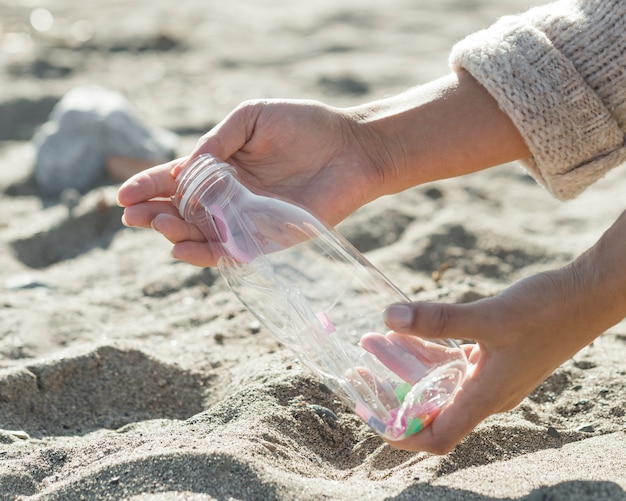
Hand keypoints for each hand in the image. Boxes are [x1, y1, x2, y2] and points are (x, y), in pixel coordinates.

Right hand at [117, 99, 390, 265]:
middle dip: (154, 213)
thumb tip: (185, 169)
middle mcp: (229, 196)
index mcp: (222, 167)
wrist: (351, 147)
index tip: (123, 194)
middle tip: (133, 215)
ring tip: (159, 225)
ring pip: (201, 234)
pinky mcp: (269, 239)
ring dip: (176, 233)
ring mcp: (247, 220)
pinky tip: (183, 249)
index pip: (176, 180)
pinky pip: (232, 252)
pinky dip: (206, 254)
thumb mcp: (251, 118)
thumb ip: (217, 141)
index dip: (148, 186)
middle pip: (182, 211)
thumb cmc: (304, 126)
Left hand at [382, 210, 625, 453]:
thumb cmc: (547, 311)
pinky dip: (425, 350)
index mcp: (486, 396)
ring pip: (437, 380)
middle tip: (359, 373)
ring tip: (371, 342)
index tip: (371, 417)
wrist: (587, 294)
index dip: (402, 434)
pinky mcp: (492, 354)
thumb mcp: (489, 316)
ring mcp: (489, 373)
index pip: (438, 437)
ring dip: (404, 366)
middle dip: (392, 394)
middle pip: (430, 409)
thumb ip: (439, 320)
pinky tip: (402, 331)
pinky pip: (450, 360)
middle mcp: (486, 392)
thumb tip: (390, 317)